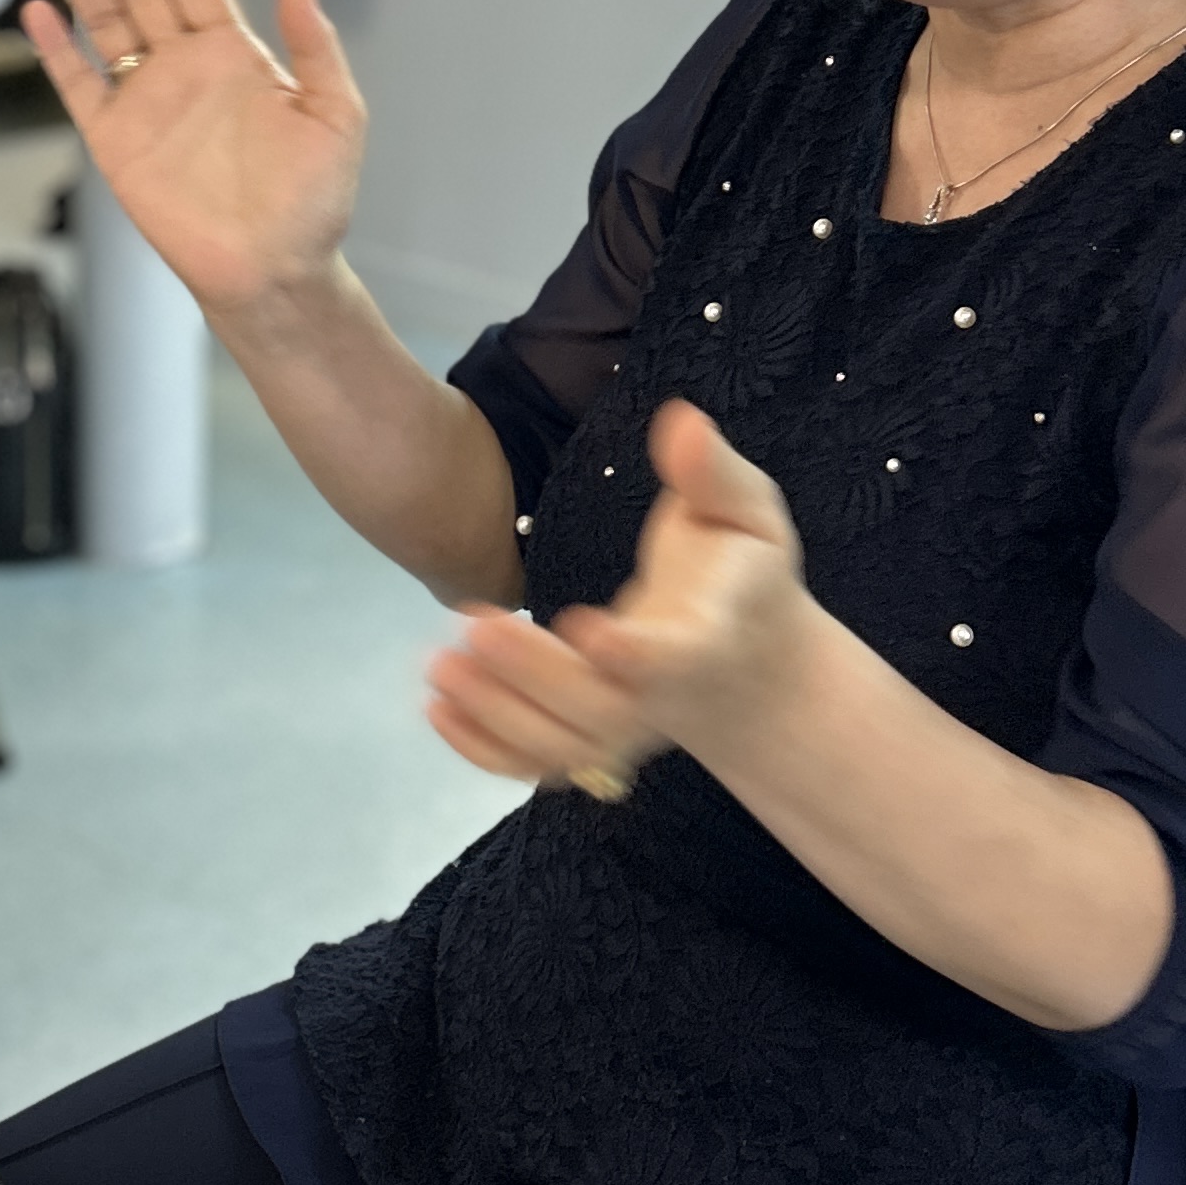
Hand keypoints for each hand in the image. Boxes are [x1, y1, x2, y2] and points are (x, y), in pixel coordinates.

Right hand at [21, 0, 365, 318]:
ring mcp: (146, 101)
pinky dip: (57, 49)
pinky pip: (78, 85)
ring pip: (105, 23)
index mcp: (234, 54)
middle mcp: (184, 67)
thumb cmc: (313, 202)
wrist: (273, 271)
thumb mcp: (334, 116)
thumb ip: (316, 47)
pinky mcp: (115, 141)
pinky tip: (39, 9)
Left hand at [425, 401, 810, 795]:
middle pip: (601, 710)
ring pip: (562, 747)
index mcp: (707, 640)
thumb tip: (682, 420)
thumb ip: (712, 474)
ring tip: (440, 664)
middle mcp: (663, 698)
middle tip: (474, 626)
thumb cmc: (742, 576)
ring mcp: (623, 730)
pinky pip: (537, 764)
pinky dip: (485, 749)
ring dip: (496, 714)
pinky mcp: (589, 743)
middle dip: (536, 676)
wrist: (747, 667)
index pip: (674, 658)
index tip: (587, 627)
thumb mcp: (745, 513)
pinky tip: (438, 710)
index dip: (635, 654)